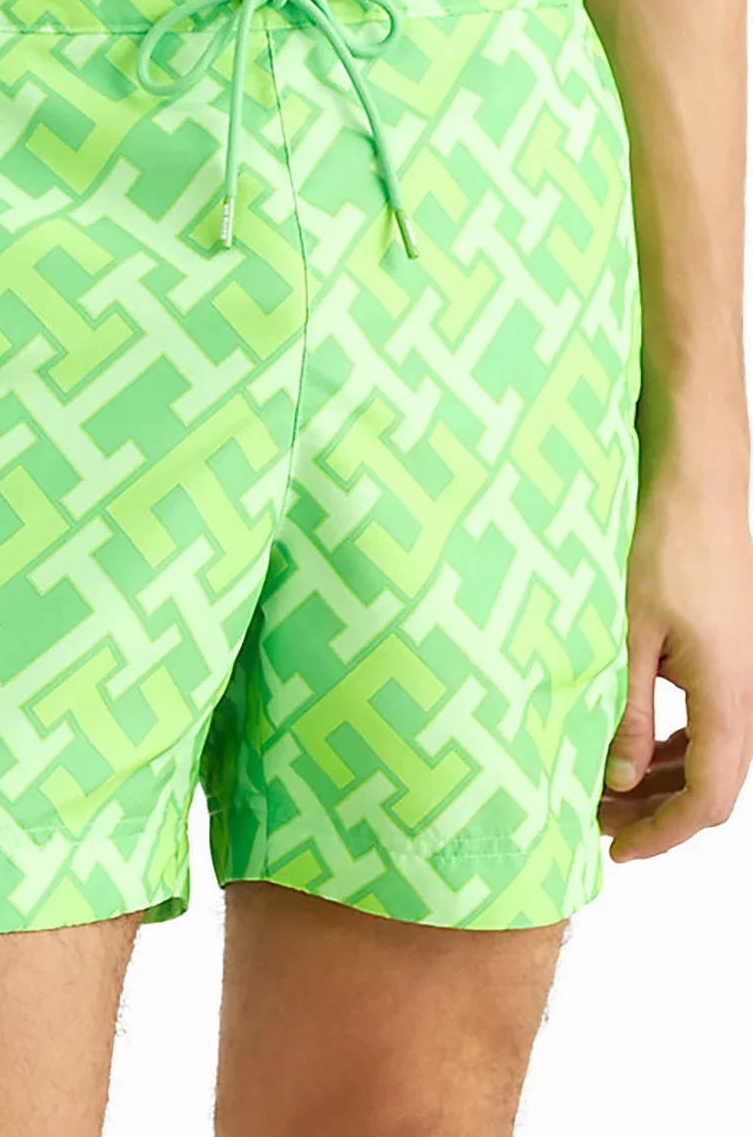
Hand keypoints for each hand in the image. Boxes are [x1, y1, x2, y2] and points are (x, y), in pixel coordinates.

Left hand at [601, 447, 752, 860]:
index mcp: (727, 695)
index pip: (708, 798)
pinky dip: (669, 742)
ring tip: (600, 786)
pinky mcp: (724, 651)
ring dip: (660, 777)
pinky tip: (628, 739)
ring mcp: (738, 671)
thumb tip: (614, 777)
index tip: (616, 850)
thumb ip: (625, 711)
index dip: (663, 835)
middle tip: (594, 820)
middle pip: (711, 783)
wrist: (700, 480)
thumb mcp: (629, 633)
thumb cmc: (667, 543)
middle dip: (654, 812)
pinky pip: (706, 719)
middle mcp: (743, 690)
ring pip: (709, 752)